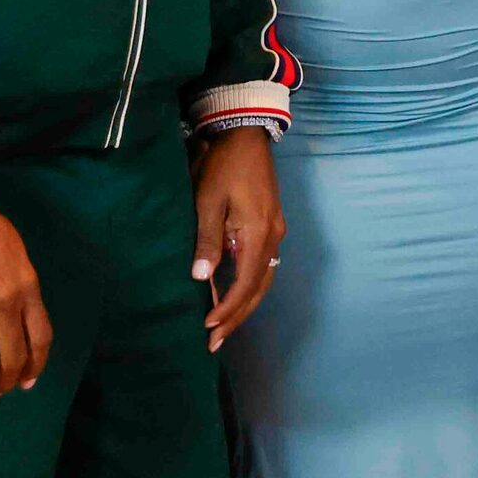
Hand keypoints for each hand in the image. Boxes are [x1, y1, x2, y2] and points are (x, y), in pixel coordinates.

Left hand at [192, 125, 285, 351]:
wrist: (246, 135)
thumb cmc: (223, 166)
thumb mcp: (208, 201)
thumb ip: (207, 240)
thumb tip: (201, 278)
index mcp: (259, 234)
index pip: (245, 284)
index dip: (227, 308)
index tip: (207, 327)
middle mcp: (274, 237)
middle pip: (259, 288)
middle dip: (237, 317)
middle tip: (214, 342)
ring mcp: (276, 231)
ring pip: (264, 279)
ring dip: (243, 304)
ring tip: (222, 326)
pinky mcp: (271, 224)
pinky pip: (263, 265)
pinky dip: (248, 285)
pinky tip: (232, 293)